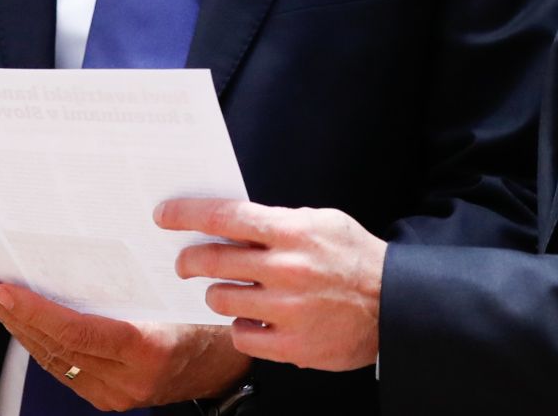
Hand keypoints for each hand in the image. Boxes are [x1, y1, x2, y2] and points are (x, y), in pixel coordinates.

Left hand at [0, 281, 248, 410]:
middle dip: (14, 316)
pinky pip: (67, 370)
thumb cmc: (209, 314)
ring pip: (55, 362)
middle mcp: (128, 379)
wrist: (228, 363)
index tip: (2, 290)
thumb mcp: (181, 287)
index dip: (33, 310)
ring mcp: (118, 394)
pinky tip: (25, 325)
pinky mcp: (111, 397)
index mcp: (147, 348)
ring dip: (21, 330)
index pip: (75, 331)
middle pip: (56, 347)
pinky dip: (43, 345)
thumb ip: (140, 274)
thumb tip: (93, 236)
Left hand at [159, 199, 385, 372]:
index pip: (225, 216)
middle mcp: (286, 269)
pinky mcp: (292, 345)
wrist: (394, 305)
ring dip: (218, 294)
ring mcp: (287, 310)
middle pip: (212, 261)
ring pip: (221, 300)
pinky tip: (254, 319)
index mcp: (292, 231)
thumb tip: (232, 220)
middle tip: (183, 263)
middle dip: (188, 260)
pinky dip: (242, 327)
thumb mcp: (322, 221)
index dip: (186, 214)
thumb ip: (279, 221)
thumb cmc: (354, 257)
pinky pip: (242, 336)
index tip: (163, 214)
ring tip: (230, 291)